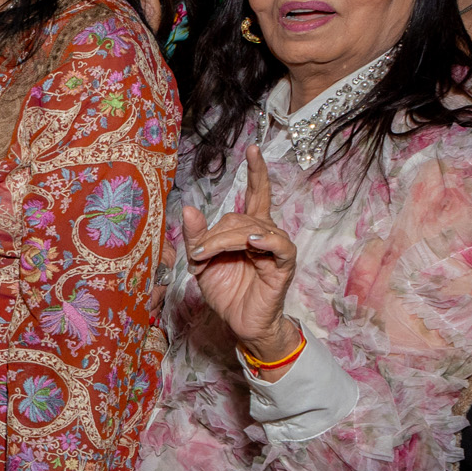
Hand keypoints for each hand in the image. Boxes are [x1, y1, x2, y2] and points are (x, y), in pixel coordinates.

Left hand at [181, 145, 298, 364]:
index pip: (256, 193)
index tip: (253, 148)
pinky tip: (252, 242)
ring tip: (208, 256)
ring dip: (225, 241)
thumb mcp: (201, 261)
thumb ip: (196, 235)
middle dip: (214, 234)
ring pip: (252, 229)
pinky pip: (279, 246)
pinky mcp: (283, 265)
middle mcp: (265, 233)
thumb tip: (188, 207)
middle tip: (198, 254)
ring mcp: (276, 248)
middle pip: (240, 216)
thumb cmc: (225, 290)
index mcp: (248, 229)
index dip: (256, 172)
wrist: (239, 322)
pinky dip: (265, 241)